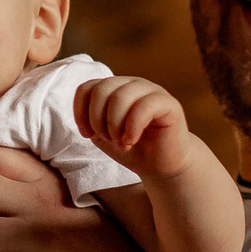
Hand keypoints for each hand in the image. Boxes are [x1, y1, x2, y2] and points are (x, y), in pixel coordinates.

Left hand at [74, 75, 198, 178]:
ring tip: (121, 143)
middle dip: (98, 120)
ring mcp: (152, 91)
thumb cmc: (131, 149)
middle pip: (102, 90)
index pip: (87, 88)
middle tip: (109, 140)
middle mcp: (133, 84)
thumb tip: (83, 109)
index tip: (88, 135)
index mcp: (115, 88)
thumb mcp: (102, 134)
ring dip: (114, 125)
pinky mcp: (169, 104)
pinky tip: (131, 141)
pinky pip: (144, 106)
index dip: (81, 112)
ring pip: (121, 96)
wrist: (160, 167)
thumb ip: (90, 118)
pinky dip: (132, 127)